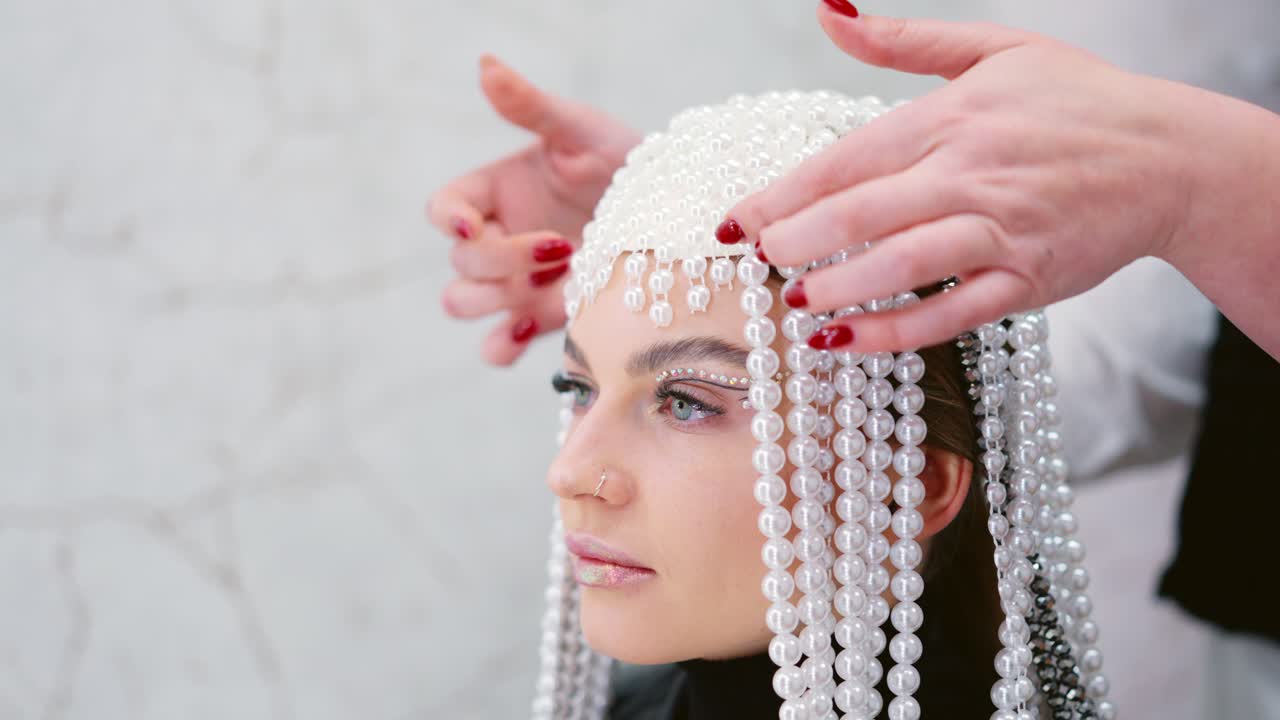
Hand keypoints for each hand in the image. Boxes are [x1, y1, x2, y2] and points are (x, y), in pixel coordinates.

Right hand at [428, 56, 639, 365]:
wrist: (672, 218)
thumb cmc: (625, 164)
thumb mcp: (582, 131)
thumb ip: (532, 107)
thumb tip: (486, 65)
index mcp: (495, 193)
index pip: (443, 209)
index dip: (448, 219)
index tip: (473, 223)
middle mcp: (497, 239)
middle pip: (459, 263)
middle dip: (500, 261)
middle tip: (559, 247)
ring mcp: (516, 283)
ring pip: (465, 303)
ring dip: (499, 298)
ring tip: (557, 282)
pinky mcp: (539, 317)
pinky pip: (498, 345)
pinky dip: (502, 345)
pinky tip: (533, 329)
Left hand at [727, 8, 1202, 352]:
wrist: (1172, 155)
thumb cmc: (1079, 101)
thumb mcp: (995, 49)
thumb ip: (903, 40)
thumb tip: (828, 13)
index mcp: (951, 117)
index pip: (844, 159)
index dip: (781, 193)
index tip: (734, 221)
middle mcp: (969, 172)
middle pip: (862, 210)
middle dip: (796, 240)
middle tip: (753, 260)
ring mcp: (1000, 230)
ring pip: (902, 263)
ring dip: (838, 287)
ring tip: (791, 302)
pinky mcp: (1027, 280)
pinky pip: (951, 312)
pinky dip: (896, 330)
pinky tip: (847, 342)